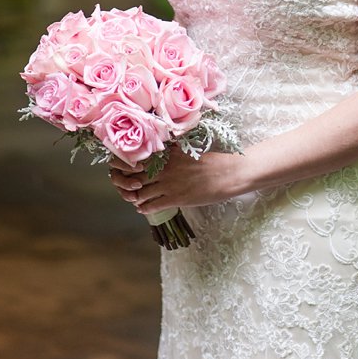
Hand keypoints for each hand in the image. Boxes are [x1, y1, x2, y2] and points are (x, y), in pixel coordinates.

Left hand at [108, 151, 249, 215]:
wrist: (229, 174)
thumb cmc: (214, 162)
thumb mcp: (191, 151)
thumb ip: (174, 152)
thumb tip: (165, 149)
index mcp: (169, 154)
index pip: (139, 159)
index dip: (129, 166)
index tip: (128, 170)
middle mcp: (166, 168)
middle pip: (135, 176)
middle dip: (128, 183)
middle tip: (129, 187)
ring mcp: (169, 184)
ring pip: (140, 193)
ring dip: (135, 197)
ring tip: (136, 199)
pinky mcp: (175, 198)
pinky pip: (150, 206)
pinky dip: (144, 208)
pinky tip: (143, 208)